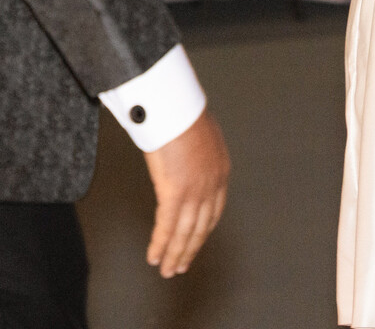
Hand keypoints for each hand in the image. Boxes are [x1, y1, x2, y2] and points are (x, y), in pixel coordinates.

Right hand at [143, 109, 229, 277]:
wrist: (175, 104)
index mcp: (220, 170)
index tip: (194, 242)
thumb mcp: (196, 132)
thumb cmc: (180, 110)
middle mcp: (212, 185)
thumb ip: (194, 150)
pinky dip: (161, 245)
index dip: (202, 231)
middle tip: (181, 266)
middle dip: (190, 249)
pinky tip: (154, 257)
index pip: (213, 211)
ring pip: (185, 233)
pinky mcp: (175, 193)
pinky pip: (167, 227)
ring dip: (175, 254)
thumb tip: (183, 153)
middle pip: (201, 227)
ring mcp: (195, 191)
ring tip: (167, 270)